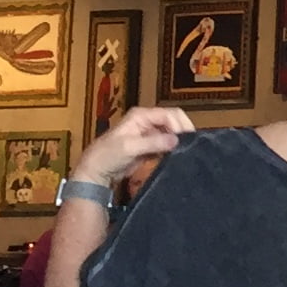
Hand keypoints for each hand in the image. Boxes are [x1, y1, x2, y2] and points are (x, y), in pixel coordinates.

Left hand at [76, 106, 192, 186]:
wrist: (96, 172)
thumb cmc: (107, 155)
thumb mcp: (130, 147)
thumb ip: (153, 142)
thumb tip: (176, 140)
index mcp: (141, 115)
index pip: (169, 114)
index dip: (180, 125)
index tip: (187, 141)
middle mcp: (147, 121)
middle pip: (173, 121)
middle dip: (181, 132)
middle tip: (189, 147)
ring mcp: (149, 134)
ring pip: (171, 133)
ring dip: (178, 141)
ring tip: (184, 152)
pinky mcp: (149, 146)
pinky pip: (166, 144)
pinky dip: (172, 149)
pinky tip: (176, 157)